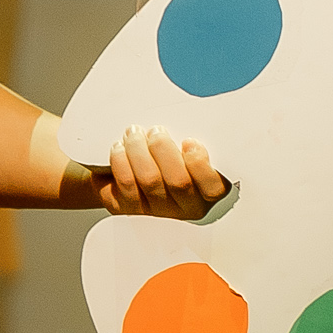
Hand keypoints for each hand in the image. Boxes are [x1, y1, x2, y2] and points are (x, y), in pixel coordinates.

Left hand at [96, 125, 226, 220]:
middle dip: (163, 148)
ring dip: (138, 150)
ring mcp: (157, 211)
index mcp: (208, 193)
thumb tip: (191, 121)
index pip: (213, 188)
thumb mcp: (189, 149)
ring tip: (133, 133)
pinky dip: (120, 162)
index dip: (199, 164)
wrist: (137, 172)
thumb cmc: (170, 156)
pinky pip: (124, 186)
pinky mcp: (130, 210)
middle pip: (178, 181)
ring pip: (149, 181)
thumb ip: (190, 142)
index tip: (188, 141)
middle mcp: (185, 207)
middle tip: (155, 130)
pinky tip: (119, 148)